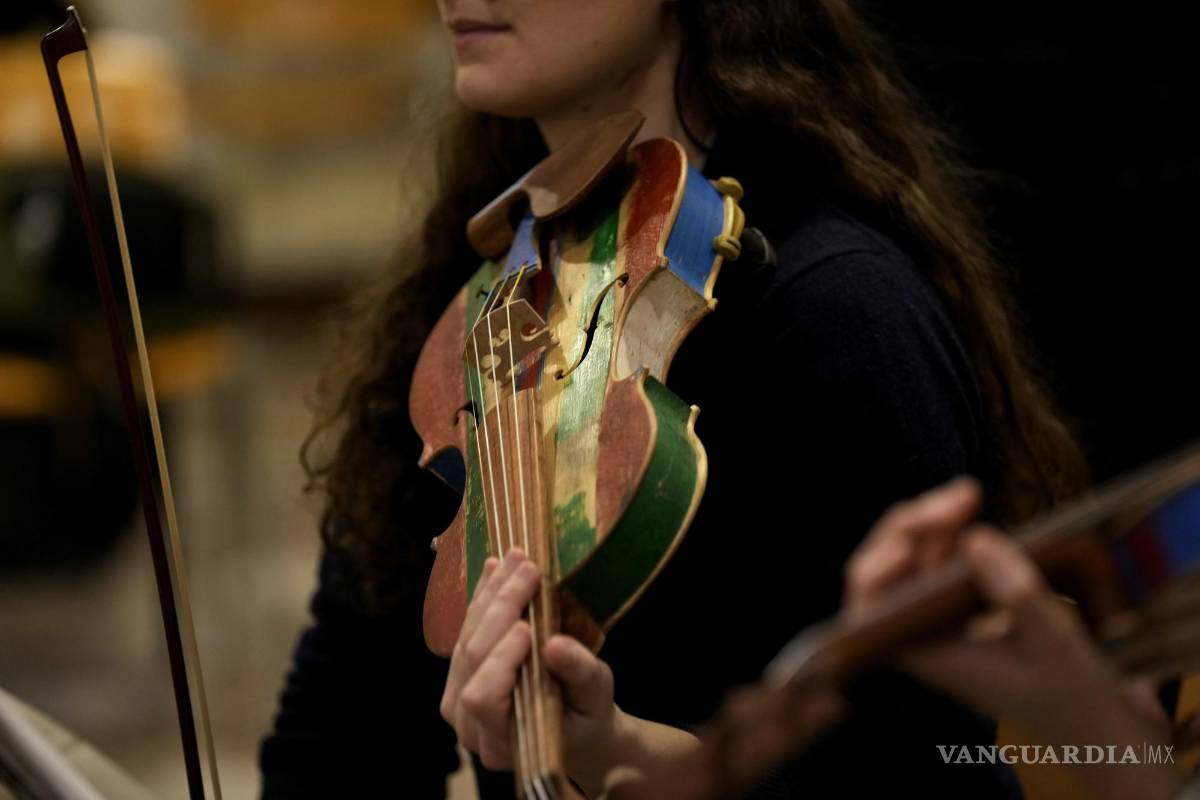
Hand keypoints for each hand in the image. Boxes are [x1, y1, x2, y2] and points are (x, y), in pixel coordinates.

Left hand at [439, 548, 620, 794]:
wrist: (576, 730)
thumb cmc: (588, 718)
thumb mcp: (596, 697)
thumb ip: (578, 674)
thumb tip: (554, 645)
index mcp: (503, 741)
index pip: (483, 697)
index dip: (500, 659)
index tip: (528, 626)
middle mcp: (470, 727)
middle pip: (469, 661)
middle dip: (499, 609)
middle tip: (528, 569)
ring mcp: (458, 701)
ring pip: (463, 641)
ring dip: (490, 596)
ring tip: (515, 560)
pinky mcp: (460, 676)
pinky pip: (463, 633)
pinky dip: (482, 600)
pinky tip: (496, 569)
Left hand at [844, 477, 1180, 799]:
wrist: (1087, 718)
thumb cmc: (1069, 690)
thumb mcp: (1054, 644)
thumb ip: (1017, 594)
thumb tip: (977, 539)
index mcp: (927, 653)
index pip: (870, 604)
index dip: (880, 565)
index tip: (916, 538)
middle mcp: (920, 633)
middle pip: (886, 566)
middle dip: (915, 524)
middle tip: (966, 495)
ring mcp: (934, 616)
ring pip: (909, 555)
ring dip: (933, 522)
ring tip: (969, 496)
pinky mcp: (953, 603)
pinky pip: (934, 559)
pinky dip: (948, 533)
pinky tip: (970, 513)